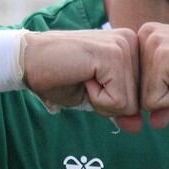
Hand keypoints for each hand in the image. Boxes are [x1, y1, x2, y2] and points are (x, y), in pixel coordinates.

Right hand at [22, 28, 144, 132]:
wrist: (28, 59)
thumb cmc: (58, 77)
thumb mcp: (96, 98)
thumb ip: (120, 110)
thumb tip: (139, 126)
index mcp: (131, 47)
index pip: (140, 97)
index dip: (112, 102)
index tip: (89, 81)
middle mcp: (133, 42)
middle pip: (138, 102)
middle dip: (107, 103)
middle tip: (83, 80)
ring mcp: (124, 46)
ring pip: (130, 104)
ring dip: (100, 101)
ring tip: (82, 77)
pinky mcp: (113, 55)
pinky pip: (118, 101)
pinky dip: (96, 99)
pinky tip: (81, 77)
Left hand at [137, 23, 168, 129]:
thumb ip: (162, 101)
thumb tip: (152, 123)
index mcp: (146, 36)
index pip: (135, 84)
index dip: (161, 92)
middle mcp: (144, 34)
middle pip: (135, 92)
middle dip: (163, 96)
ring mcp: (152, 44)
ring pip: (143, 98)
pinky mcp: (162, 57)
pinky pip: (153, 101)